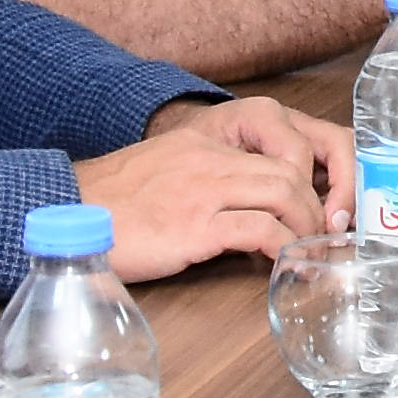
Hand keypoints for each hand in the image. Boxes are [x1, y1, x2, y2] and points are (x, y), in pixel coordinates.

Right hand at [77, 94, 346, 273]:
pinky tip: (282, 264)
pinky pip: (258, 231)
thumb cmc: (118, 199)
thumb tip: (264, 206)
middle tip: (329, 233)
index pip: (288, 133)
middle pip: (295, 164)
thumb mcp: (173, 166)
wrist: (68, 211)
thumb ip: (217, 174)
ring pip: (285, 193)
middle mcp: (211, 153)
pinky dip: (281, 249)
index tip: (329, 198)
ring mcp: (203, 187)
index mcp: (209, 134)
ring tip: (309, 250)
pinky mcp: (193, 225)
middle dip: (324, 201)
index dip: (320, 166)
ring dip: (308, 226)